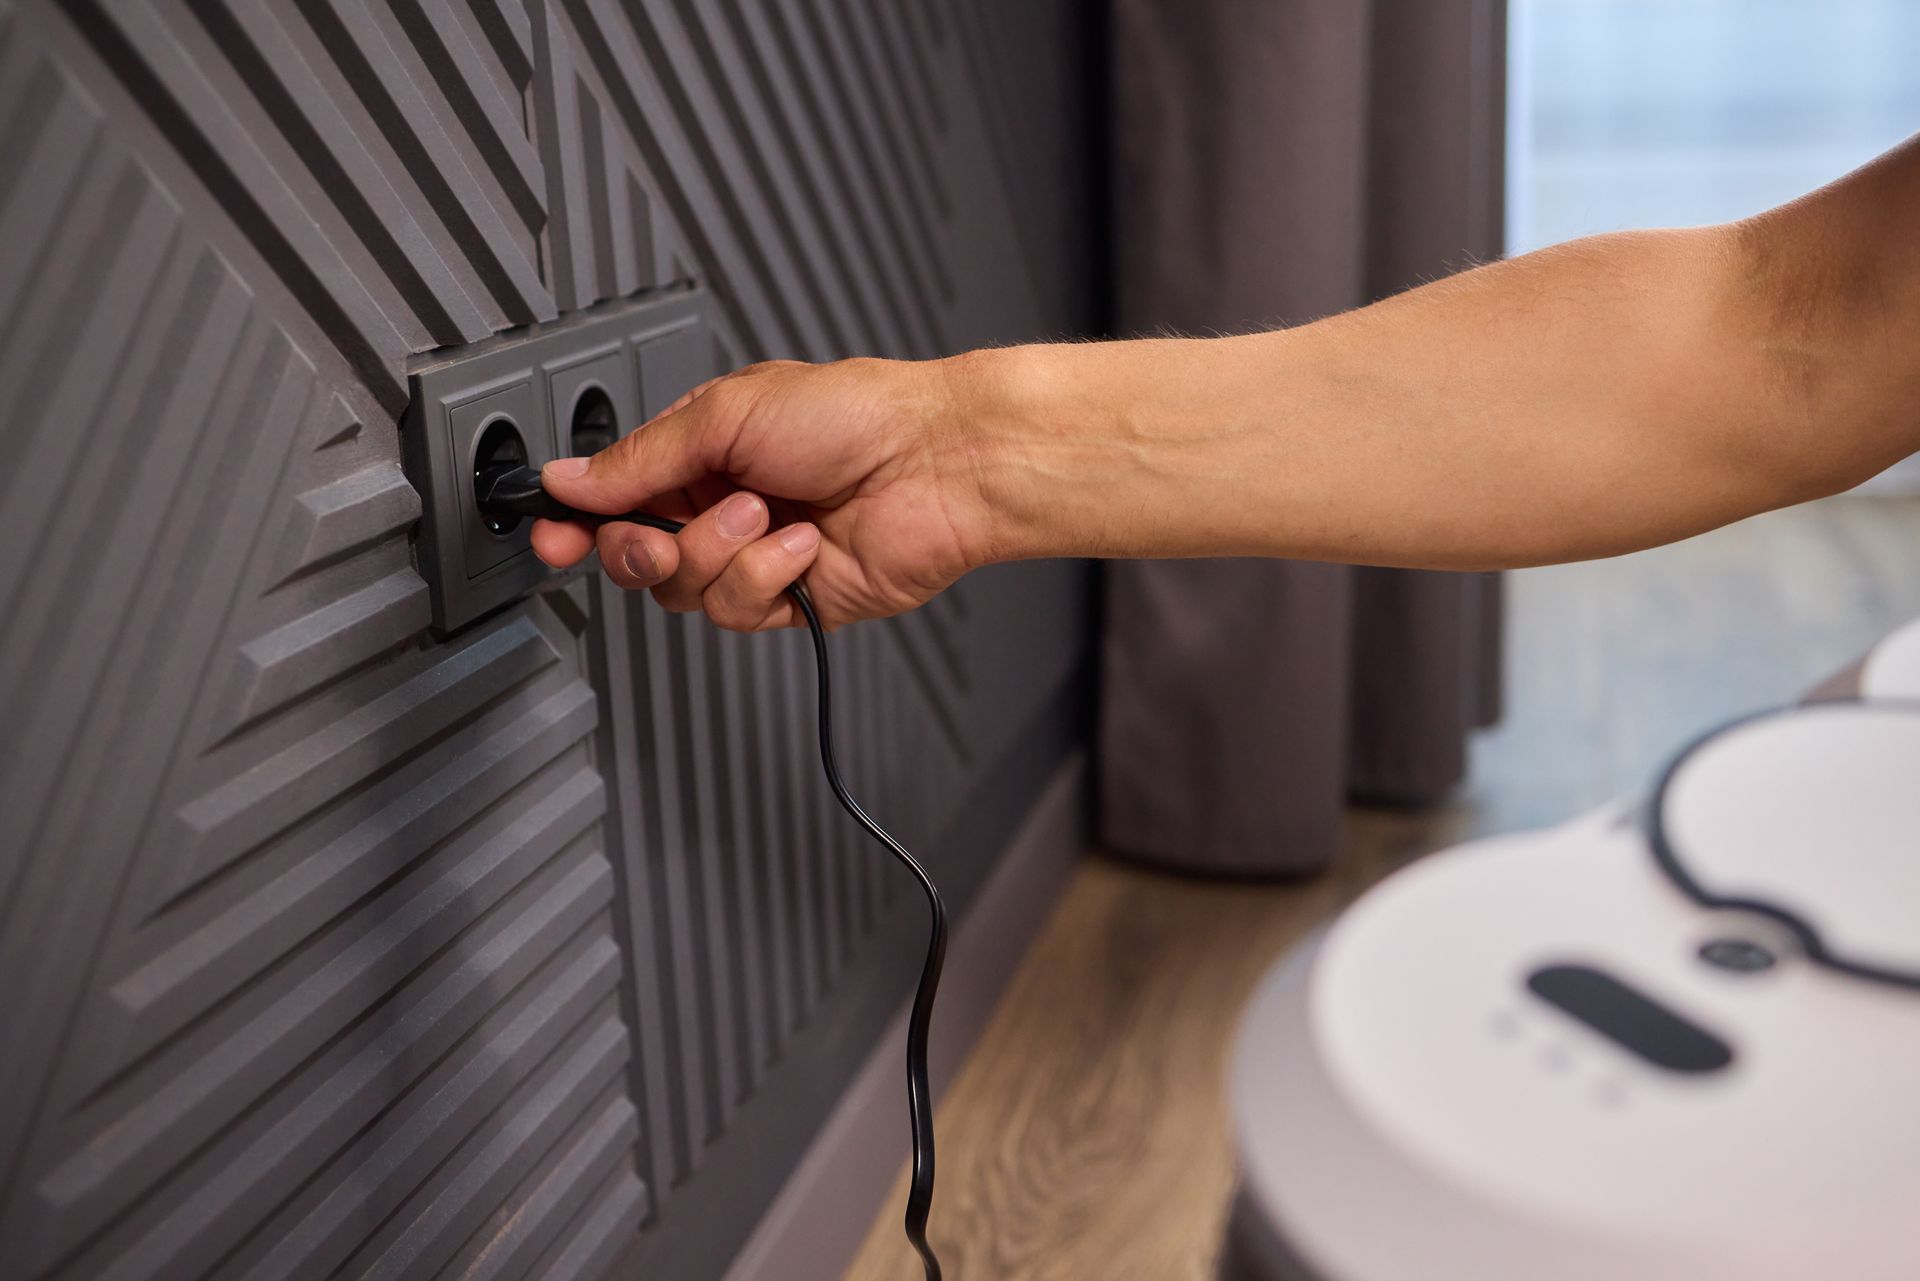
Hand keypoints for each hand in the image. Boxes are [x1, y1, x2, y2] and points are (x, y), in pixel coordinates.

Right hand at [531, 356, 999, 630]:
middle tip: (659, 534)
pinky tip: (804, 544)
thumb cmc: (855, 415)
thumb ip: (638, 458)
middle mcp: (722, 506)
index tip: (553, 538)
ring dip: (719, 551)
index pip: (616, 497)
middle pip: (636, 558)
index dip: (577, 523)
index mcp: (700, 452)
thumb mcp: (725, 415)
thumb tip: (566, 478)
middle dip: (639, 549)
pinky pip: (739, 610)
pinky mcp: (792, 598)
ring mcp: (757, 555)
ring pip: (684, 592)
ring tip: (767, 513)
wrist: (936, 463)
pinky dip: (767, 575)